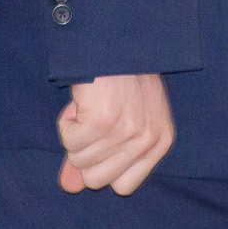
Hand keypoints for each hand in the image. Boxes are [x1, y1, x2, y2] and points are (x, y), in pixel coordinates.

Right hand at [56, 73, 173, 196]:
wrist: (115, 41)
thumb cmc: (120, 78)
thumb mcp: (122, 120)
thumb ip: (98, 157)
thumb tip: (70, 186)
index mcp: (160, 142)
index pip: (123, 187)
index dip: (105, 165)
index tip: (103, 141)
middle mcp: (147, 140)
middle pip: (97, 180)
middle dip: (85, 153)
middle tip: (93, 121)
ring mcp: (126, 131)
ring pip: (80, 161)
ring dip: (75, 135)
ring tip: (89, 107)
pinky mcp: (103, 121)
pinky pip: (69, 141)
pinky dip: (67, 123)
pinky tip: (81, 103)